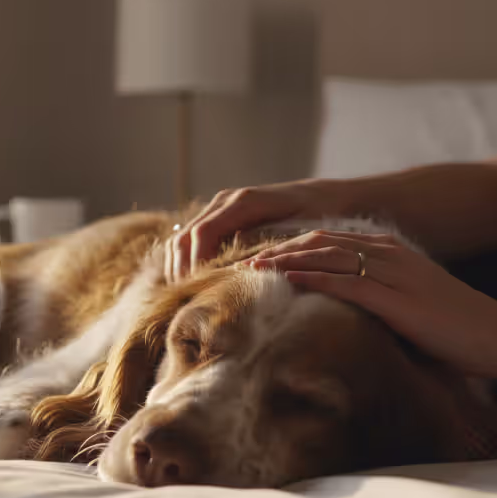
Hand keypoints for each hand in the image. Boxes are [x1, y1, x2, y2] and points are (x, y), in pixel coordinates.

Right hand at [167, 181, 332, 282]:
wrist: (319, 197)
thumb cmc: (315, 216)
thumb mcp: (299, 235)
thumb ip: (269, 252)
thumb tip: (243, 277)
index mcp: (244, 202)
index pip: (204, 233)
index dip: (195, 263)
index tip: (198, 290)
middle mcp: (225, 201)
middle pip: (186, 236)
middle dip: (181, 270)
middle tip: (186, 300)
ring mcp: (218, 207)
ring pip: (183, 238)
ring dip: (178, 267)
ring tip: (185, 296)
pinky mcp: (217, 216)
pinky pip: (190, 237)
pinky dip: (184, 260)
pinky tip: (188, 282)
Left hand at [249, 230, 496, 378]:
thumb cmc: (456, 331)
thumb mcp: (408, 307)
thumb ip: (374, 302)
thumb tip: (338, 318)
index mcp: (389, 252)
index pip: (327, 239)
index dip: (288, 244)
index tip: (255, 254)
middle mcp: (388, 254)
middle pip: (319, 241)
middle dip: (276, 248)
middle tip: (240, 257)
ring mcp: (394, 273)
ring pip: (326, 256)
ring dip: (284, 259)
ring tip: (250, 267)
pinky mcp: (397, 298)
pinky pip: (346, 282)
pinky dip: (311, 278)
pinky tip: (285, 280)